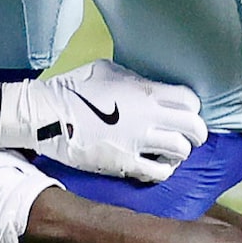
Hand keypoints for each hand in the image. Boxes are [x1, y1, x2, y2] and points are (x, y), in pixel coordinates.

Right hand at [0, 61, 205, 182]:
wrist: (46, 115)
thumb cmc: (71, 89)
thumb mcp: (105, 70)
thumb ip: (132, 77)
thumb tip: (144, 83)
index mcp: (145, 91)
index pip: (189, 100)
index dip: (191, 108)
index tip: (184, 113)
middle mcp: (148, 116)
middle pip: (193, 127)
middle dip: (195, 133)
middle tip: (188, 137)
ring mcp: (138, 142)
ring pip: (181, 151)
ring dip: (179, 153)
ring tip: (170, 153)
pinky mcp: (125, 164)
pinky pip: (159, 172)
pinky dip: (163, 170)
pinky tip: (155, 167)